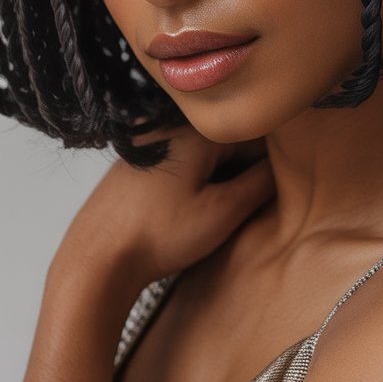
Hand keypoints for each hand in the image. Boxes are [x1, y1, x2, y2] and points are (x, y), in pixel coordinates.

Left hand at [50, 124, 275, 293]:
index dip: (273, 167)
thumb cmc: (158, 236)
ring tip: (217, 212)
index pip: (257, 135)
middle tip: (247, 208)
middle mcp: (171, 124)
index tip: (277, 192)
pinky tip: (191, 208)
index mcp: (196, 130)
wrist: (97, 257)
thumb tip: (285, 165)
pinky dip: (197, 178)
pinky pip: (183, 159)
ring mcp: (151, 139)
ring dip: (222, 176)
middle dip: (245, 171)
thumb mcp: (223, 212)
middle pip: (231, 140)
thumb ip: (261, 182)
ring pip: (207, 151)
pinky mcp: (138, 158)